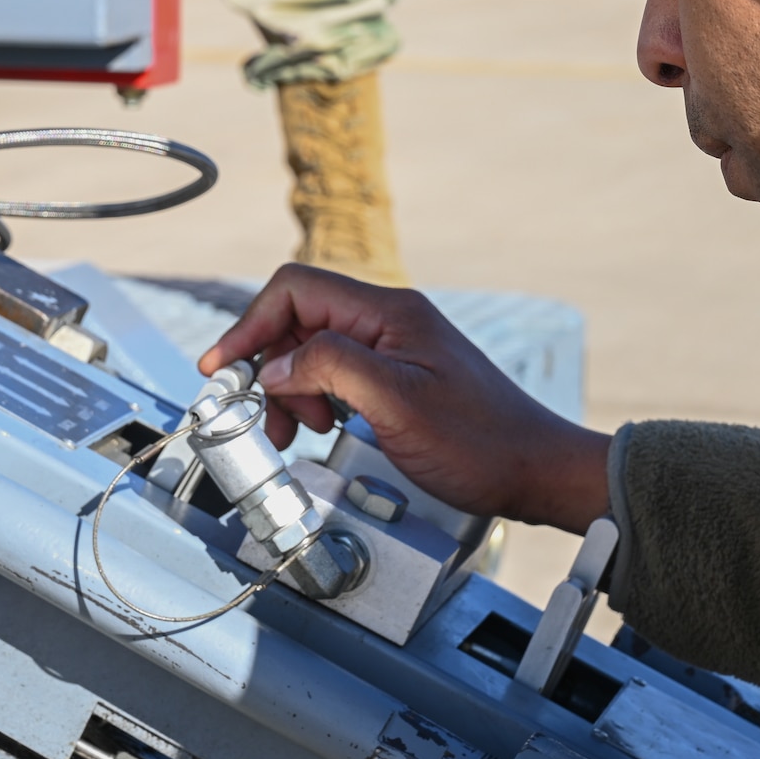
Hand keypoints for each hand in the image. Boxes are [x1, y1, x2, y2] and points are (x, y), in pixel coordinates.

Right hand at [198, 264, 609, 533]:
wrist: (535, 469)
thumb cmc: (482, 442)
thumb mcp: (398, 404)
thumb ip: (331, 367)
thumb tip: (276, 363)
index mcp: (388, 312)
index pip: (295, 289)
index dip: (250, 324)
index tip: (224, 368)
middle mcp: (389, 319)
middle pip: (298, 318)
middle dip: (268, 365)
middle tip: (263, 415)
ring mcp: (394, 345)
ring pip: (313, 347)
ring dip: (289, 386)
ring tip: (295, 429)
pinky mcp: (397, 373)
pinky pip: (336, 370)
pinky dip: (314, 396)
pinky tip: (321, 424)